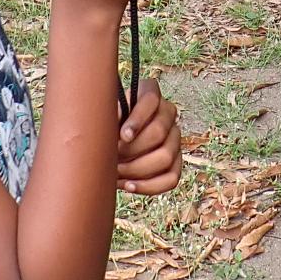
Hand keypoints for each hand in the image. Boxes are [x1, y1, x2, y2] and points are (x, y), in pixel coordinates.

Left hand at [116, 79, 181, 194]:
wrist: (111, 141)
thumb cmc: (106, 123)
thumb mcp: (104, 113)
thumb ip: (107, 113)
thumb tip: (108, 121)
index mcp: (150, 93)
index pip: (151, 101)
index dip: (137, 119)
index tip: (122, 135)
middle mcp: (168, 112)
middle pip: (158, 133)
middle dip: (132, 149)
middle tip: (113, 156)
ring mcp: (175, 138)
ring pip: (166, 157)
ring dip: (137, 169)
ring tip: (116, 172)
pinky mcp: (176, 162)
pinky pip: (171, 178)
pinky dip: (149, 186)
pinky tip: (129, 185)